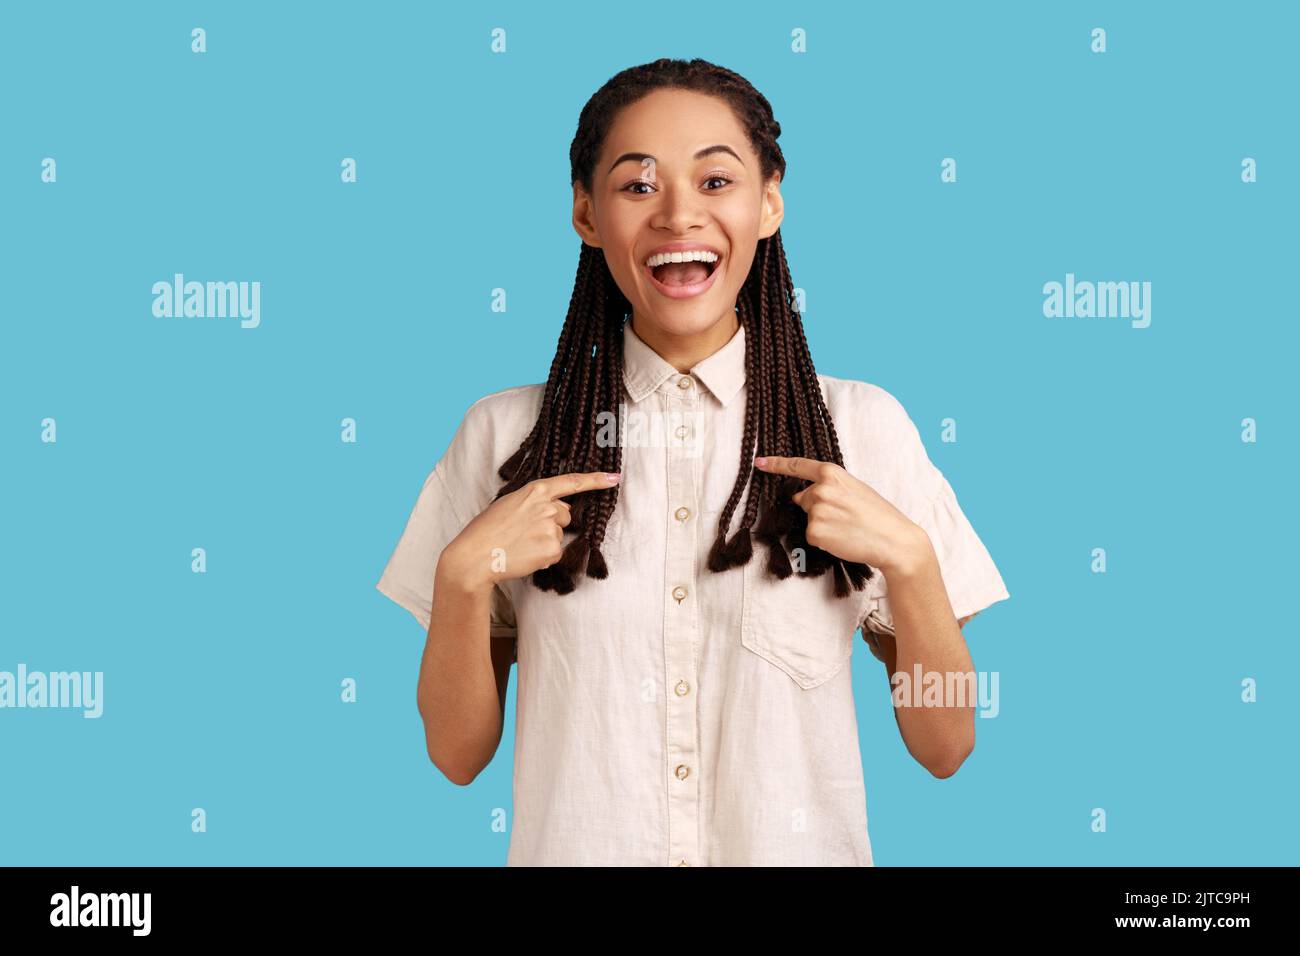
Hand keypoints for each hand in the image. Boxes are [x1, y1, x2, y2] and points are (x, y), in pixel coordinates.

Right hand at [439, 471, 620, 590]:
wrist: (474, 557)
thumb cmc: (486, 530)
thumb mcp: (509, 504)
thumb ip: (534, 502)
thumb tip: (557, 510)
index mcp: (535, 491)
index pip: (571, 482)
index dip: (596, 480)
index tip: (614, 478)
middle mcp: (547, 507)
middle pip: (565, 515)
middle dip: (552, 523)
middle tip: (525, 532)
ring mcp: (551, 528)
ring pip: (559, 536)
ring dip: (545, 542)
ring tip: (520, 545)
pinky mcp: (552, 549)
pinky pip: (555, 553)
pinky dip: (543, 557)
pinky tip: (525, 556)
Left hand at [752, 455, 930, 577]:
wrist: (893, 540)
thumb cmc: (878, 514)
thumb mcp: (854, 488)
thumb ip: (829, 486)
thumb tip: (804, 495)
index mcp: (831, 472)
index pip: (798, 466)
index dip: (776, 464)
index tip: (759, 462)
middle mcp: (819, 489)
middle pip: (803, 499)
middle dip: (817, 508)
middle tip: (845, 516)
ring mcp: (815, 511)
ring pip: (809, 518)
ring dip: (822, 525)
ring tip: (848, 527)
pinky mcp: (814, 532)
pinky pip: (812, 536)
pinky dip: (824, 540)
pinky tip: (843, 538)